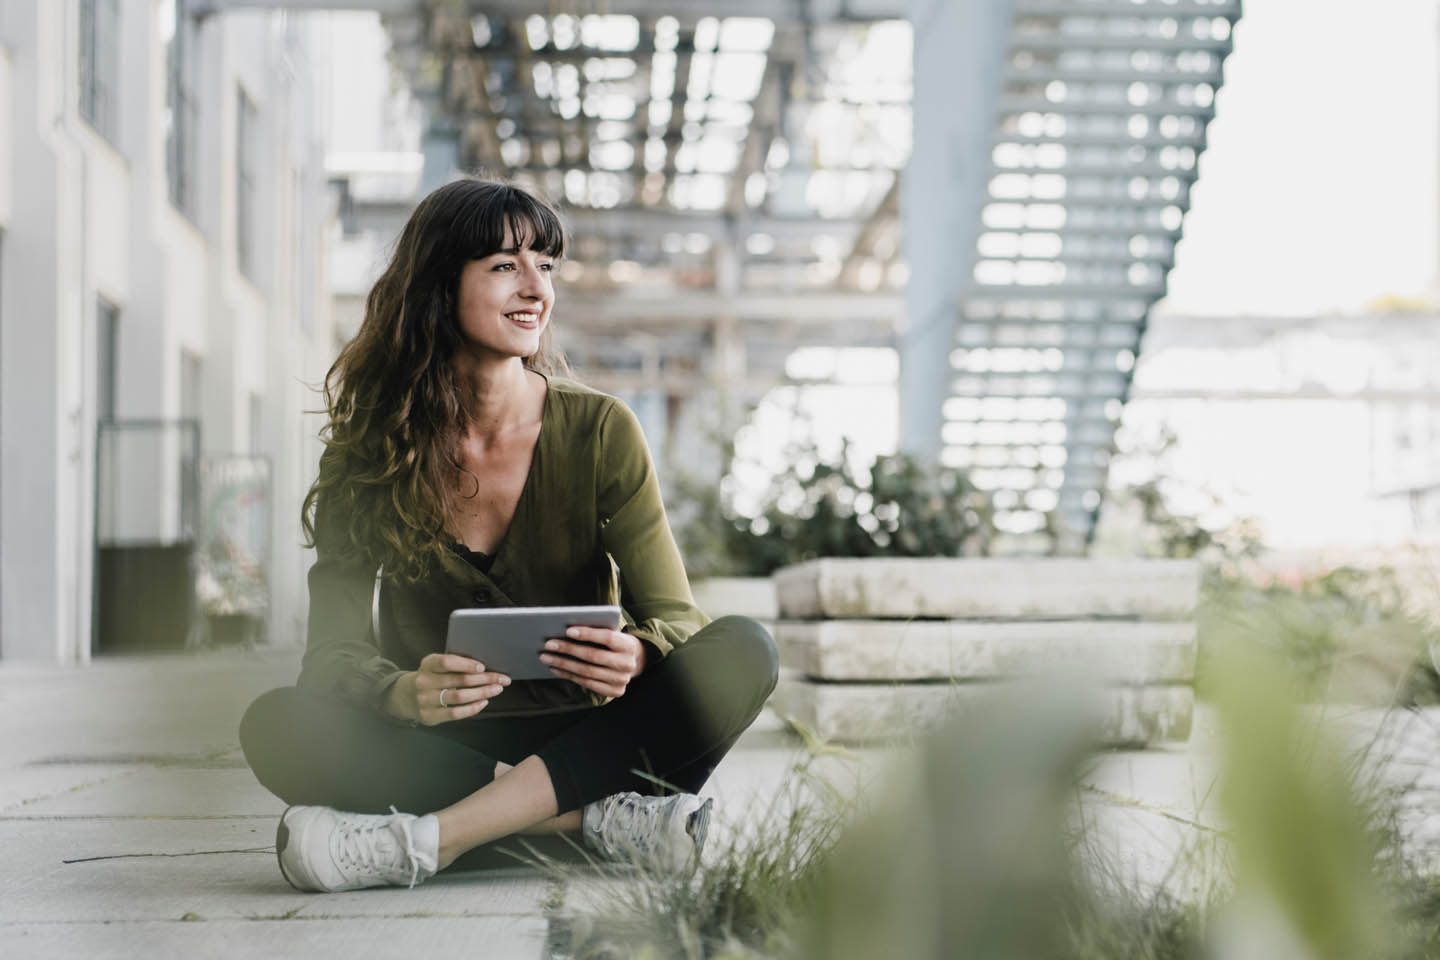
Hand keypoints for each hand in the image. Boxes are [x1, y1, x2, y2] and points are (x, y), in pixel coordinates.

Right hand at [386, 652, 510, 725]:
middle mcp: (424, 681)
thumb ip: (455, 664)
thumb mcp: (436, 666)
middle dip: (484, 679)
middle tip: (501, 679)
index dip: (465, 664)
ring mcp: (425, 700)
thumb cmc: (432, 677)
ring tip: (496, 689)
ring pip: (459, 697)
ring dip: (482, 693)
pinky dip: (472, 708)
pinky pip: (455, 713)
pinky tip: (483, 702)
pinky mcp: (429, 716)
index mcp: (427, 664)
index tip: (482, 666)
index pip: (446, 662)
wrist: (407, 696)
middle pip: (458, 680)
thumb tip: (485, 667)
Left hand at [539, 626, 647, 698]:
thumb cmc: (616, 643)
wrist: (635, 662)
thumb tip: (566, 630)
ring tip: (547, 657)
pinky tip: (556, 668)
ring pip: (587, 672)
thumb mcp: (614, 633)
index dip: (588, 634)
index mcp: (629, 645)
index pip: (608, 638)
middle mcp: (627, 664)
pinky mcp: (614, 691)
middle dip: (568, 649)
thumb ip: (597, 631)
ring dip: (563, 664)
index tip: (568, 630)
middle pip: (593, 656)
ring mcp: (621, 680)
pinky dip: (569, 675)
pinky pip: (586, 683)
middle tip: (548, 644)